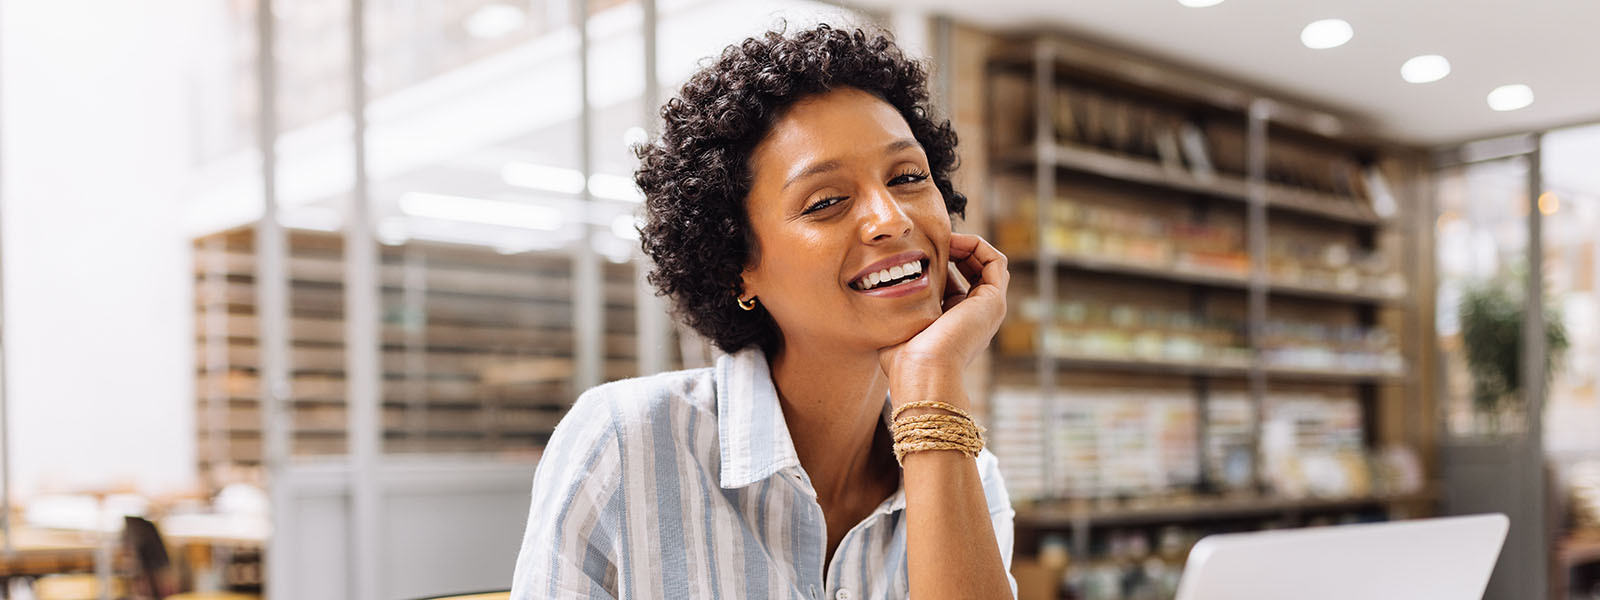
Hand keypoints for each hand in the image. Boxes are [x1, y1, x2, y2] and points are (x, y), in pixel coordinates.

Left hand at [878, 233, 1008, 405]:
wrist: (923, 371)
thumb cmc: (903, 357)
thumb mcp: (899, 325)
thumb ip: (898, 307)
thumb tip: (884, 286)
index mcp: (955, 323)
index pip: (955, 282)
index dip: (939, 262)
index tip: (917, 251)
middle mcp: (975, 316)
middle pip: (973, 270)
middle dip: (954, 249)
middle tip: (932, 240)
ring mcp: (988, 309)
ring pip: (987, 264)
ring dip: (965, 244)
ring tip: (942, 239)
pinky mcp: (994, 301)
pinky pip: (996, 262)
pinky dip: (976, 245)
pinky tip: (952, 242)